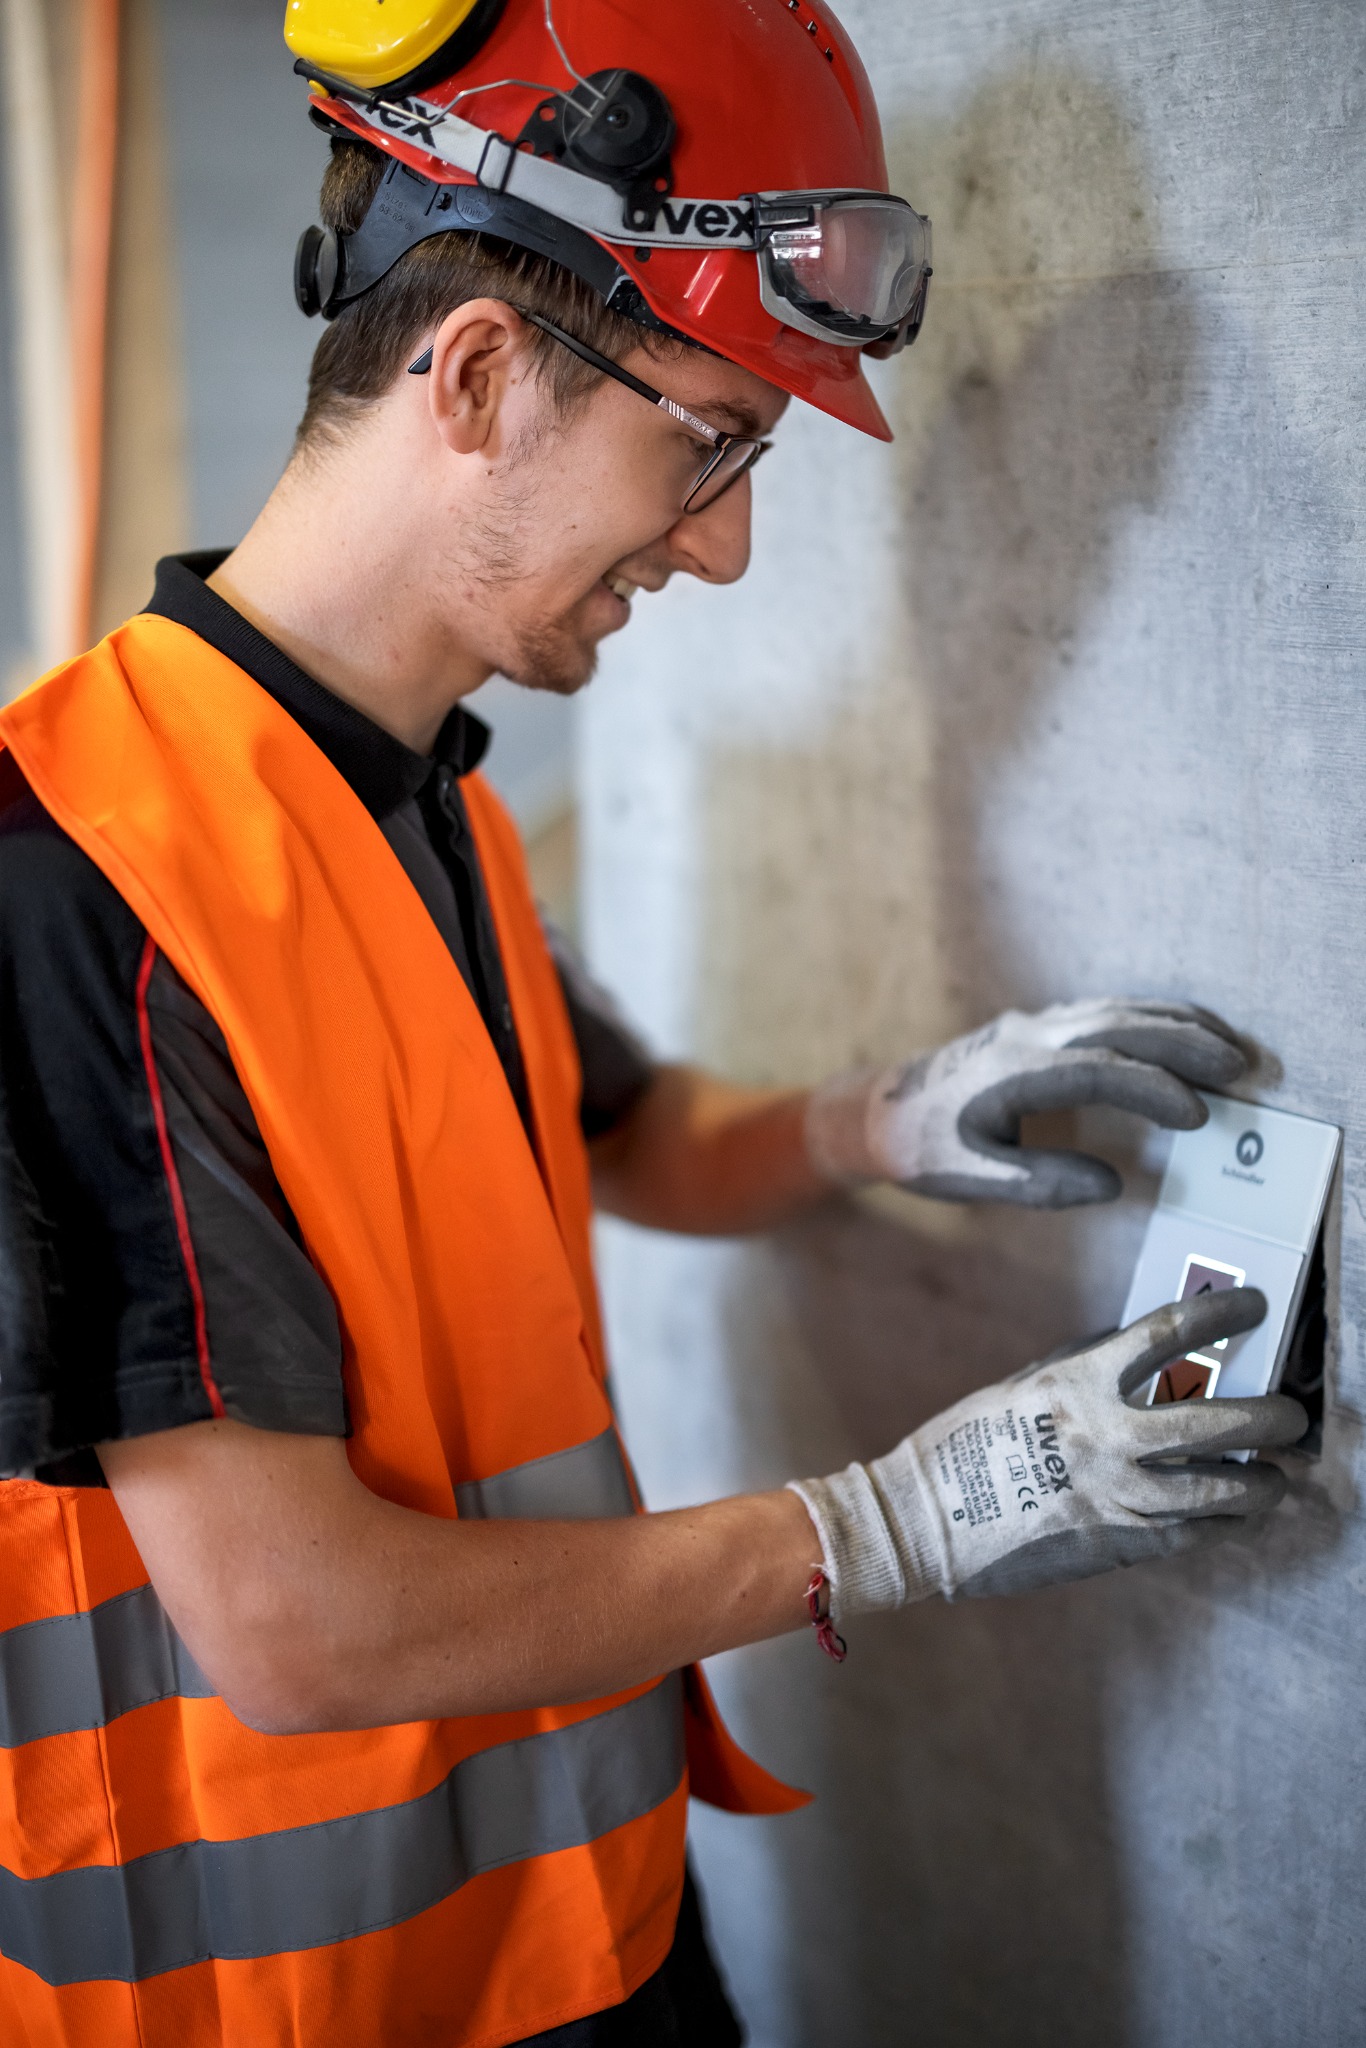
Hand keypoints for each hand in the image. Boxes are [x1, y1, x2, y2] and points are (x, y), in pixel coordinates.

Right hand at [788, 1287, 1304, 1616]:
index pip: (1170, 1333)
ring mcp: (1116, 1494)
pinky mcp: (1116, 1543)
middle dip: (1271, 1417)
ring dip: (1261, 1482)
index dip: (1224, 1313)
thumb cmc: (965, 1444)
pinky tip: (1240, 1517)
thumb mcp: (1022, 1386)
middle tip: (1290, 1415)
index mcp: (1078, 1381)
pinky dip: (1225, 1524)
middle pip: (1219, 1419)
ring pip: (1220, 1488)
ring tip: (1277, 1476)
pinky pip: (1191, 1533)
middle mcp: (1107, 1435)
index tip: (1255, 1306)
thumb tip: (1142, 1352)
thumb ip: (1084, 1368)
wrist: (923, 1520)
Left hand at [804, 997, 1245, 1205]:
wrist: (882, 1109)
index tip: (1196, 1114)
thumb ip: (1040, 1183)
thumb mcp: (971, 1177)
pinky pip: (1105, 1013)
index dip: (1152, 1089)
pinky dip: (1151, 1020)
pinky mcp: (1039, 1028)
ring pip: (1116, 1011)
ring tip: (1229, 1047)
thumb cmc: (923, 1147)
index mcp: (1012, 1071)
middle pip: (1119, 1025)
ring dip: (1176, 1025)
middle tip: (1240, 1067)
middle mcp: (1027, 1036)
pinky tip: (1183, 1035)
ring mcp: (1033, 1025)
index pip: (1098, 1069)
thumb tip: (1112, 1183)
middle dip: (1184, 1043)